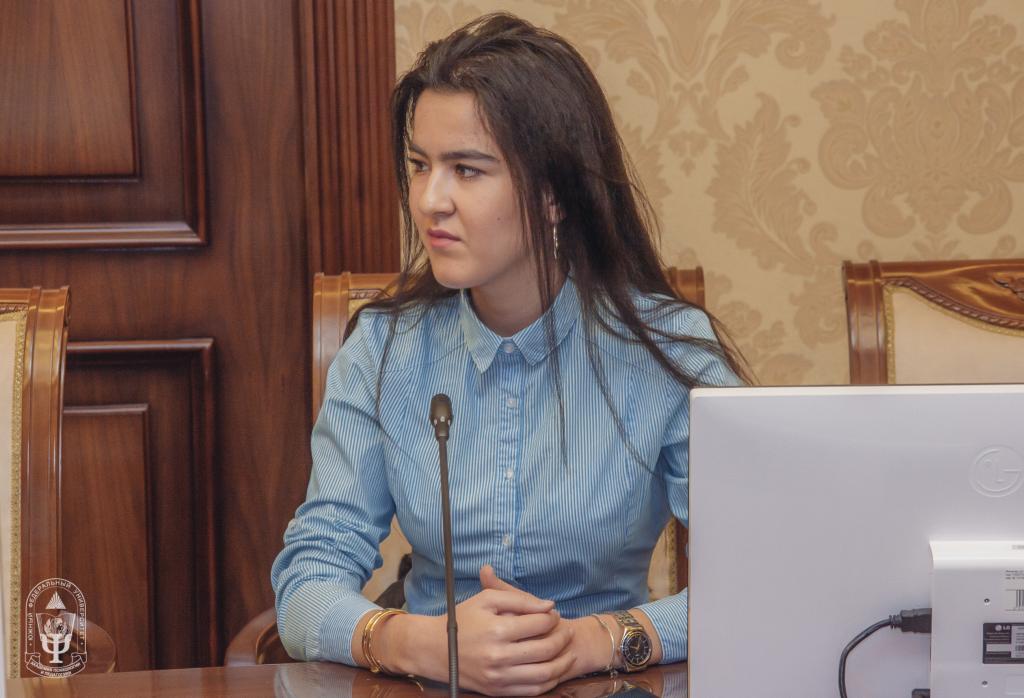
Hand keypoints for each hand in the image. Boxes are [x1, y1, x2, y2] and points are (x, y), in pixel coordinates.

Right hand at [372, 565, 577, 694]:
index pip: (538, 624)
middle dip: (562, 638)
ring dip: (562, 663)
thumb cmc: (463, 620)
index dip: (552, 617)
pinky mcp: (497, 691)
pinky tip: (553, 669)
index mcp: (497, 630)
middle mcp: (499, 657)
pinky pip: (532, 690)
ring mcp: (498, 677)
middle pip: (545, 650)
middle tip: (567, 630)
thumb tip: (549, 605)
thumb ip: (519, 598)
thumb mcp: (487, 600)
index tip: (554, 613)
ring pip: (544, 674)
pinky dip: (548, 681)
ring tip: (568, 652)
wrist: (434, 649)